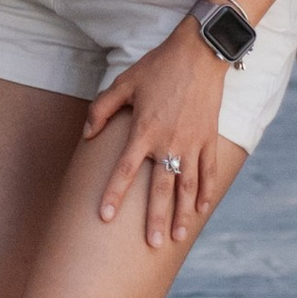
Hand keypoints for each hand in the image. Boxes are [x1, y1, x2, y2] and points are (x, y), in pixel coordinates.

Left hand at [85, 23, 229, 251]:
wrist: (199, 53)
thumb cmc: (158, 67)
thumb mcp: (124, 83)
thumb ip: (102, 109)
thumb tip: (87, 134)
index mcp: (144, 130)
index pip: (125, 170)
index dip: (114, 194)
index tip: (106, 217)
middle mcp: (168, 142)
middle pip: (160, 188)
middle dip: (155, 218)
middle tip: (151, 244)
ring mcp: (192, 143)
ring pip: (187, 186)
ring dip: (181, 213)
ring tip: (176, 236)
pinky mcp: (209, 138)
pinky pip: (208, 171)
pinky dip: (206, 191)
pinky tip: (201, 210)